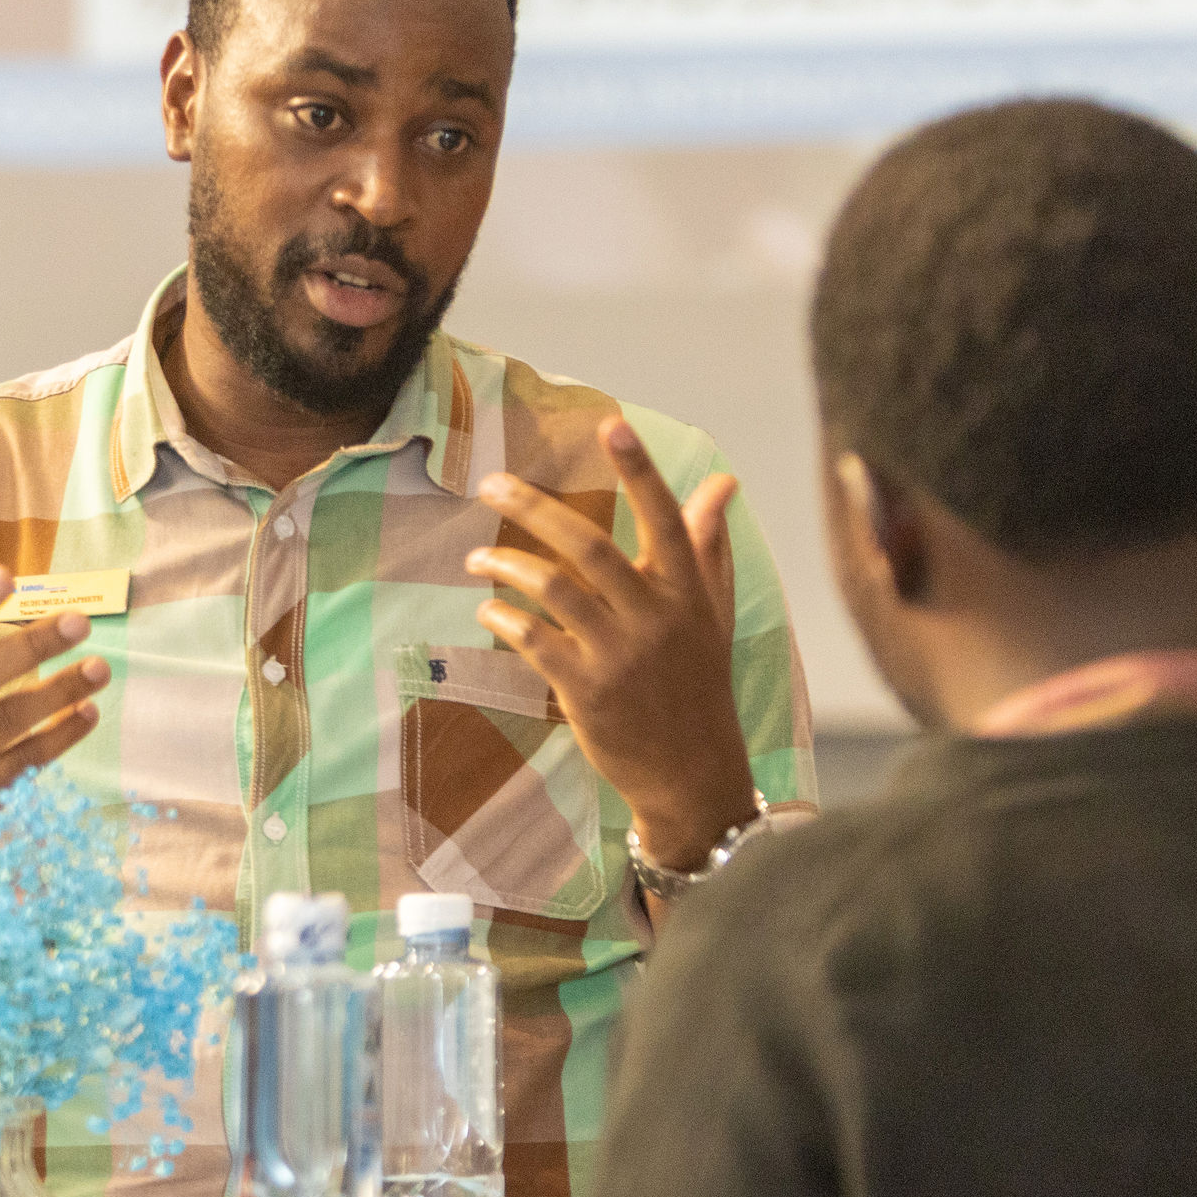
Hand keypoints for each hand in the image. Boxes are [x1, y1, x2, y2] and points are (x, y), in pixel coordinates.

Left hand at [465, 418, 756, 869]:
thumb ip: (709, 544)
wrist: (693, 773)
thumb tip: (721, 480)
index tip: (611, 423)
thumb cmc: (699, 684)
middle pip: (588, 545)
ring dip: (505, 565)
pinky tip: (487, 609)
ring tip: (475, 558)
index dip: (639, 470)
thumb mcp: (713, 613)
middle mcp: (656, 616)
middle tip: (489, 484)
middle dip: (533, 507)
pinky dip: (504, 618)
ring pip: (553, 589)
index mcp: (689, 591)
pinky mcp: (587, 692)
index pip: (665, 517)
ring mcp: (620, 655)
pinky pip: (534, 640)